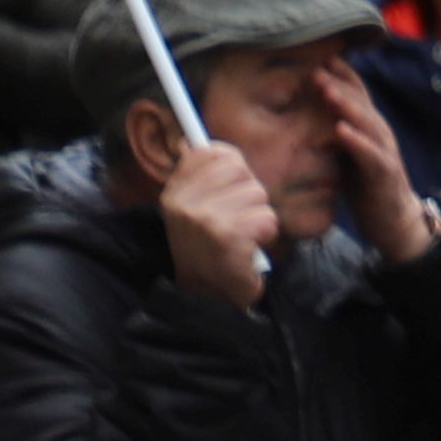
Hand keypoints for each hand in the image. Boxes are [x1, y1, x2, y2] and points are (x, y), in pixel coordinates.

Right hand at [155, 133, 279, 308]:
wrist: (208, 298)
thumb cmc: (209, 248)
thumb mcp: (193, 210)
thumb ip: (200, 177)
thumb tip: (191, 141)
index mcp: (173, 192)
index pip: (211, 152)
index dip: (230, 167)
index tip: (228, 190)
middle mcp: (183, 204)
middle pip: (240, 170)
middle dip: (248, 194)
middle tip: (235, 220)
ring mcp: (204, 219)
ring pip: (258, 193)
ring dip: (258, 217)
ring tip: (241, 237)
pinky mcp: (228, 236)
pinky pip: (267, 217)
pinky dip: (266, 233)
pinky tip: (248, 249)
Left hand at [319, 59, 435, 261]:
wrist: (395, 222)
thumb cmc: (367, 188)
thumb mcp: (348, 156)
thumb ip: (335, 136)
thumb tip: (303, 118)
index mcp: (370, 128)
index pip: (357, 94)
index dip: (340, 75)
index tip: (317, 57)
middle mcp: (380, 134)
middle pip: (361, 101)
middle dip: (339, 82)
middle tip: (315, 66)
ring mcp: (384, 152)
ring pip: (366, 122)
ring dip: (346, 104)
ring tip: (326, 89)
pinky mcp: (385, 174)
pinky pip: (370, 154)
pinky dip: (355, 141)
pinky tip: (340, 130)